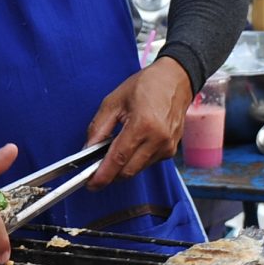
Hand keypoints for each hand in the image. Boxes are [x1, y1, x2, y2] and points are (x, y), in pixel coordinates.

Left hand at [86, 60, 193, 188]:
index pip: (119, 159)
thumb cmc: (146, 86)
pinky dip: (134, 160)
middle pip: (128, 171)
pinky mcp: (171, 151)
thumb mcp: (114, 101)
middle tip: (95, 170)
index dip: (102, 175)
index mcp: (143, 125)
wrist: (176, 80)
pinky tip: (131, 146)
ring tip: (113, 150)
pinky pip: (147, 163)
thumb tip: (87, 150)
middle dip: (110, 175)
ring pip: (137, 170)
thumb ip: (98, 128)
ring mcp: (167, 147)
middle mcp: (158, 139)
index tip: (90, 184)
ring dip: (122, 166)